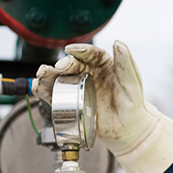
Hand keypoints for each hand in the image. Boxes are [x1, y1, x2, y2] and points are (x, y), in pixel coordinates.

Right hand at [32, 41, 172, 172]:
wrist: (128, 130)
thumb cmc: (134, 104)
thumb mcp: (132, 83)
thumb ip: (125, 64)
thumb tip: (119, 43)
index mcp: (106, 65)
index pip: (92, 53)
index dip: (81, 49)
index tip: (71, 49)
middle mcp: (90, 74)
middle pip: (73, 64)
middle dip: (64, 63)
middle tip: (61, 67)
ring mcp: (79, 88)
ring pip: (60, 77)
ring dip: (49, 74)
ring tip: (42, 74)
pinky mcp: (71, 102)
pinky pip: (54, 94)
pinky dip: (44, 90)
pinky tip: (38, 87)